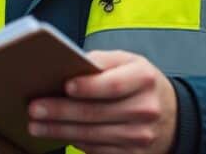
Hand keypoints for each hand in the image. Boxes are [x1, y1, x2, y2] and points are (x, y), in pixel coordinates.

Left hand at [27, 50, 176, 153]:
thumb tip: (68, 65)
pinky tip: (58, 134)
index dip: (88, 87)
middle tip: (34, 108)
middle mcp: (145, 109)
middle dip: (60, 111)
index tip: (65, 86)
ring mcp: (141, 136)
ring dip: (60, 131)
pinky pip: (98, 150)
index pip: (113, 85)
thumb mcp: (128, 62)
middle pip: (96, 113)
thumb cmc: (140, 82)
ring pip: (93, 135)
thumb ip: (101, 61)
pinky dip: (75, 142)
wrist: (171, 114)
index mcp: (143, 79)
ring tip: (36, 125)